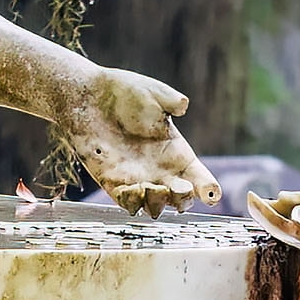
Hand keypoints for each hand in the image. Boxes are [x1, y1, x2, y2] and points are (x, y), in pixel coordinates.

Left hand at [58, 67, 218, 218]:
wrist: (88, 97)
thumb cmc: (123, 91)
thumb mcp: (153, 92)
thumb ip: (170, 100)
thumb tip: (182, 105)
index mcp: (177, 153)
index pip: (199, 177)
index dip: (208, 188)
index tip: (212, 193)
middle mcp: (161, 171)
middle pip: (181, 199)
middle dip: (184, 199)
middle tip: (179, 188)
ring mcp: (138, 180)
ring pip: (156, 207)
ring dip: (158, 203)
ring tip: (152, 187)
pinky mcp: (114, 184)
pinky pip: (128, 204)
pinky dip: (133, 202)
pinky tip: (134, 188)